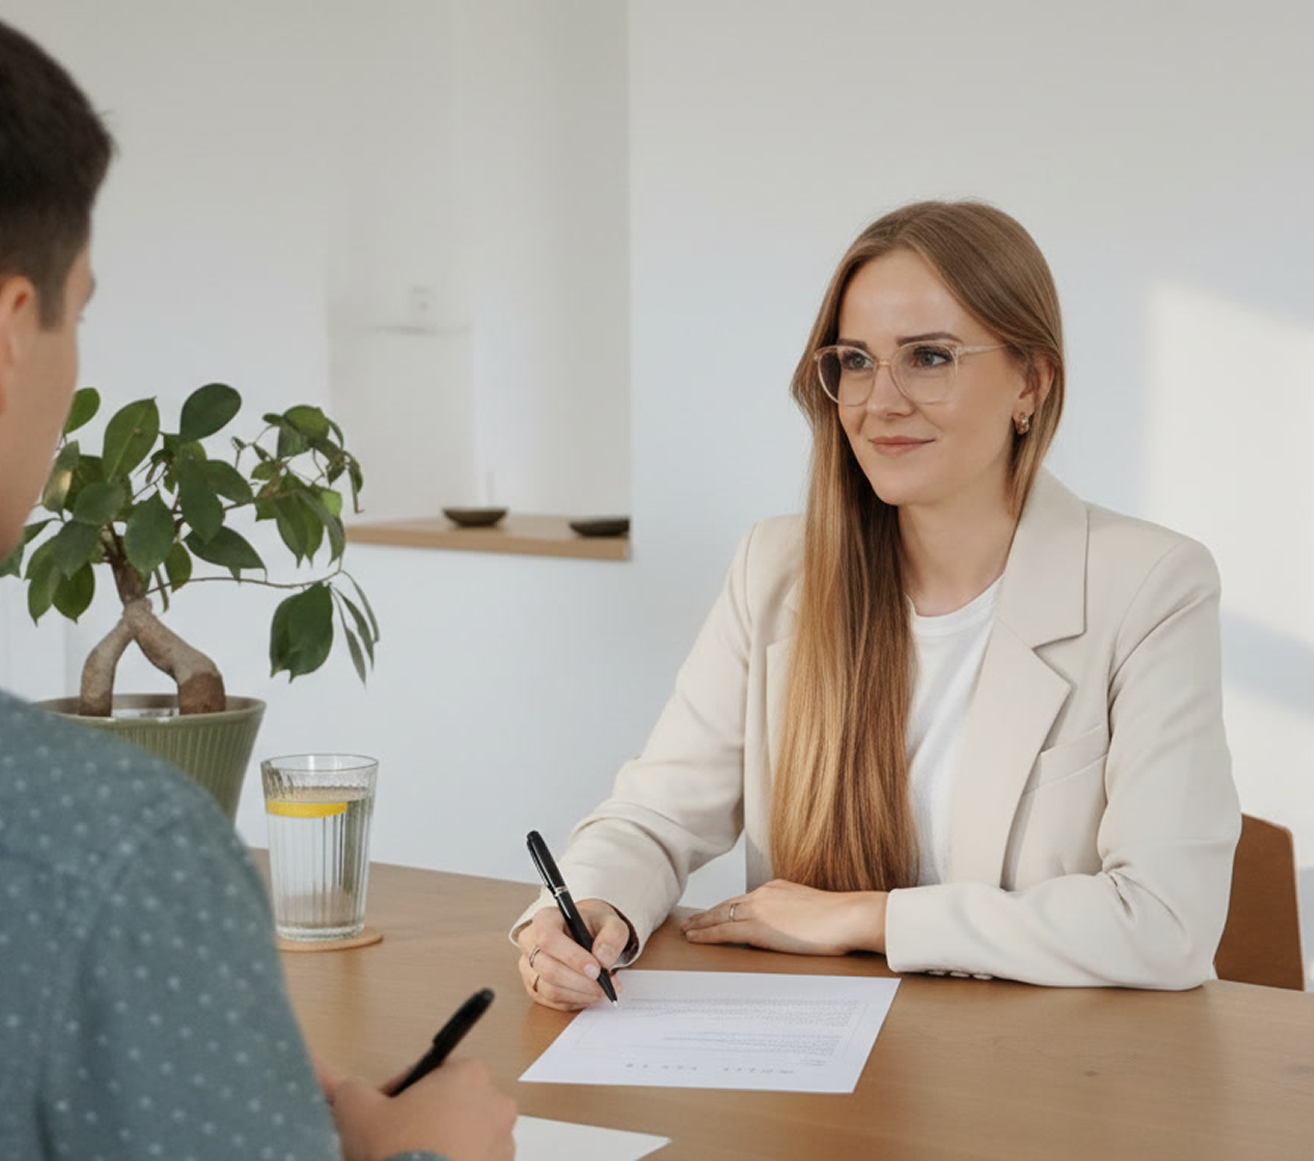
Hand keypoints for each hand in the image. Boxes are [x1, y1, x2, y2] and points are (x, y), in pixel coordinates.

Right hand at [320, 1057, 515, 1160]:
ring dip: (442, 1144)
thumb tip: (319, 1067)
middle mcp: (496, 1103)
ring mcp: (504, 1143)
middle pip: (452, 1103)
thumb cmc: (394, 1148)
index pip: (431, 1071)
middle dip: (424, 1118)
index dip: (401, 1091)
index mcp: (468, 1074)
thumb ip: (345, 1085)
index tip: (383, 1112)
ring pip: (466, 1135)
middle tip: (393, 1141)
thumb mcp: (357, 1110)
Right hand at [515, 900, 629, 1009]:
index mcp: (545, 919)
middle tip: (607, 984)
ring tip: (603, 989)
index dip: (572, 957)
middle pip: (549, 969)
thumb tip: (603, 959)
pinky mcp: (534, 987)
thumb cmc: (594, 926)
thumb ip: (612, 937)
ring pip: (551, 989)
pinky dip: (576, 1000)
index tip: (596, 969)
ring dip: (581, 994)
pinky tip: (591, 993)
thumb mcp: (611, 923)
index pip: (549, 939)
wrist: (586, 934)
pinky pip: (553, 1001)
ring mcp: (528, 967)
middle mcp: (530, 942)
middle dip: (582, 982)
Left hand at [680, 879, 887, 955]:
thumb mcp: (811, 909)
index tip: (716, 914)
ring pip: (720, 916)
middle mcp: (764, 894)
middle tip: (690, 922)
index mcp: (777, 889)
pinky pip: (724, 931)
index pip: (744, 899)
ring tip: (686, 931)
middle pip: (727, 904)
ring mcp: (759, 909)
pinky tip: (696, 938)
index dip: (727, 908)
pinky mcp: (758, 927)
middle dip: (707, 914)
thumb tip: (788, 928)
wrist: (847, 917)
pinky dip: (707, 934)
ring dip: (701, 924)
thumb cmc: (839, 918)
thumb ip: (794, 914)